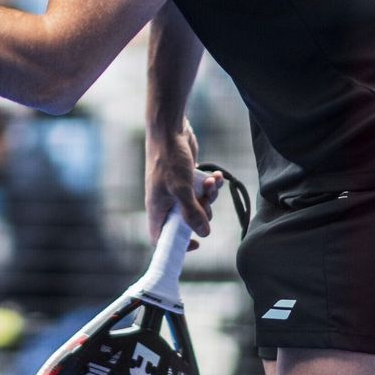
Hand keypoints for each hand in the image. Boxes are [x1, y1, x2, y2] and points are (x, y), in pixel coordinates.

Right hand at [145, 117, 222, 241]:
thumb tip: (204, 233)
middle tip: (206, 201)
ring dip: (210, 196)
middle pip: (186, 222)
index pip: (159, 237)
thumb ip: (192, 213)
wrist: (169, 130)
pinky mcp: (187, 179)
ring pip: (198, 205)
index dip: (175, 244)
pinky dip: (212, 185)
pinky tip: (217, 175)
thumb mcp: (182, 189)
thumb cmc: (169, 159)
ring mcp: (176, 190)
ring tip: (213, 182)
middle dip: (202, 214)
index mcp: (157, 208)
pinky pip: (203, 190)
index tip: (195, 243)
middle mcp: (165, 201)